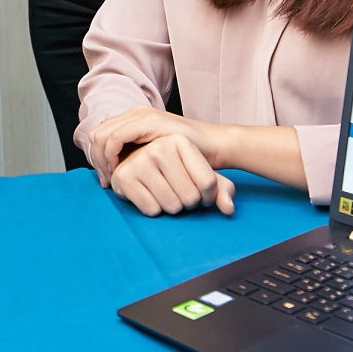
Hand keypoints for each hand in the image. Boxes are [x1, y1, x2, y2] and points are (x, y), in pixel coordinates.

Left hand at [84, 105, 219, 180]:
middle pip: (97, 134)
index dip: (97, 158)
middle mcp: (134, 114)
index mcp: (133, 120)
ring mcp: (141, 115)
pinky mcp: (148, 121)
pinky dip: (112, 154)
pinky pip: (116, 136)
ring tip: (112, 177)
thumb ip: (136, 158)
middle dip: (96, 160)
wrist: (213, 146)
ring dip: (102, 158)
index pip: (100, 135)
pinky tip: (120, 169)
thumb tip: (113, 173)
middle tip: (106, 181)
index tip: (105, 180)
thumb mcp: (155, 158)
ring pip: (102, 134)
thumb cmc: (186, 158)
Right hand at [109, 135, 235, 216]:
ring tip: (166, 193)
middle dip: (189, 202)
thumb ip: (222, 189)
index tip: (201, 192)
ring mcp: (139, 161)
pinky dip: (154, 209)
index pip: (208, 183)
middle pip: (190, 197)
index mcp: (180, 141)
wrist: (136, 160)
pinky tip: (149, 195)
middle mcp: (158, 147)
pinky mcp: (124, 177)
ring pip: (171, 206)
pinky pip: (152, 210)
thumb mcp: (201, 172)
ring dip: (172, 207)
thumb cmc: (175, 169)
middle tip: (179, 192)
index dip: (208, 196)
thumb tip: (228, 209)